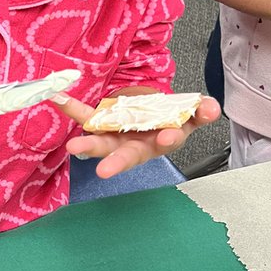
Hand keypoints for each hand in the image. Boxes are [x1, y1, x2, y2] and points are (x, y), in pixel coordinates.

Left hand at [58, 95, 221, 179]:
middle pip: (127, 156)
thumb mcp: (190, 114)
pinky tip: (59, 99)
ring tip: (74, 146)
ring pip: (102, 143)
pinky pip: (85, 117)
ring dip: (88, 144)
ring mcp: (116, 135)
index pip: (166, 143)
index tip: (168, 137)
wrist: (150, 113)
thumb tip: (211, 108)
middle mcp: (136, 144)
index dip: (168, 139)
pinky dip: (72, 109)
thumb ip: (201, 111)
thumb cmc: (170, 119)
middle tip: (104, 171)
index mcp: (161, 141)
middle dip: (116, 163)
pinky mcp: (101, 122)